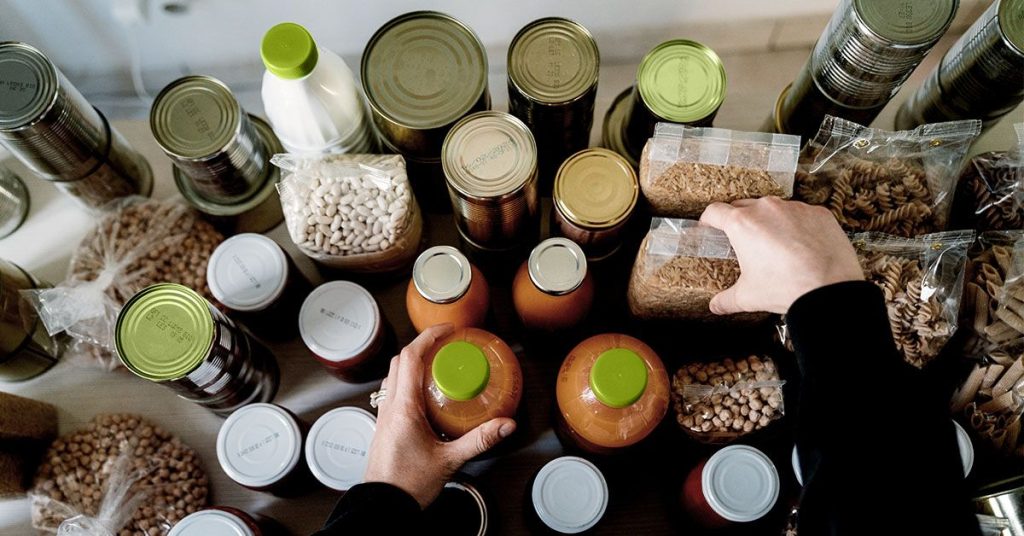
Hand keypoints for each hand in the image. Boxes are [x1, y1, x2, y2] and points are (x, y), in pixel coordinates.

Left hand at [363, 324, 516, 507]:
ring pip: (394, 375)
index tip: (448, 331)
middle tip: (446, 344)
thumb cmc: (408, 485)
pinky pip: (394, 392)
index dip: (428, 337)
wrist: (382, 506)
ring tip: (438, 365)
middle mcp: (389, 407)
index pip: (411, 358)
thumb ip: (479, 440)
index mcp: (403, 408)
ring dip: (413, 363)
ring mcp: (384, 415)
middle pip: (400, 361)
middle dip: (422, 346)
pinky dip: (409, 382)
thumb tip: (505, 425)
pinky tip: (428, 395)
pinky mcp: (384, 426)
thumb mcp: (449, 460)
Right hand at [699, 197, 863, 314]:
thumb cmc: (786, 288)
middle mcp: (767, 209)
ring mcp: (795, 208)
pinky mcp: (819, 213)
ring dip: (771, 222)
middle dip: (740, 221)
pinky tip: (802, 245)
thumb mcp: (748, 296)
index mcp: (742, 224)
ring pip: (774, 209)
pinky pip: (802, 214)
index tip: (710, 227)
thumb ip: (726, 300)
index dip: (709, 220)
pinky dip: (798, 225)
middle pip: (744, 206)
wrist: (829, 289)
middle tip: (744, 241)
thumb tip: (716, 306)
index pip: (715, 211)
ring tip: (776, 244)